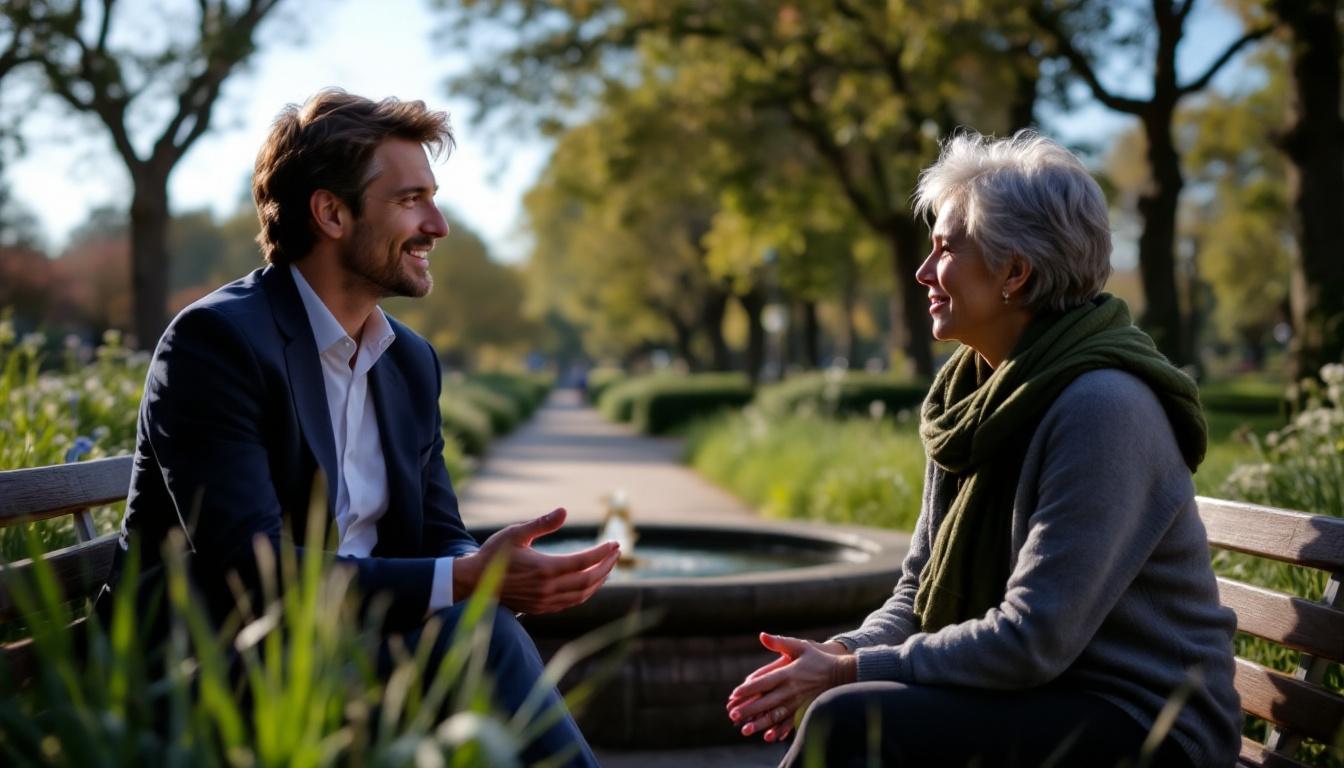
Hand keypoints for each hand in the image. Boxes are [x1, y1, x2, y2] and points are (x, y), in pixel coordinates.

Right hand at [454, 508, 618, 612]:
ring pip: (582, 594)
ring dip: (599, 580)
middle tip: (616, 552)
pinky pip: (572, 602)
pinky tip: (590, 582)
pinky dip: (586, 592)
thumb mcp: (515, 533)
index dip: (602, 553)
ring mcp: (546, 601)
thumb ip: (541, 523)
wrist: (475, 583)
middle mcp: (548, 588)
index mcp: (544, 568)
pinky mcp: (542, 608)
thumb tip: (564, 510)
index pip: (584, 562)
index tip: (614, 543)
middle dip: (606, 565)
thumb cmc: (494, 554)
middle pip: (589, 580)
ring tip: (608, 565)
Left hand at [726, 634, 854, 742]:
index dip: (749, 689)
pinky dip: (779, 730)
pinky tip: (768, 736)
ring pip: (776, 715)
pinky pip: (789, 722)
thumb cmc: (817, 658)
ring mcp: (798, 702)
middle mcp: (792, 689)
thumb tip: (762, 635)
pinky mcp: (804, 710)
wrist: (840, 674)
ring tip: (744, 729)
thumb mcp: (799, 646)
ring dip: (760, 723)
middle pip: (767, 701)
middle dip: (749, 709)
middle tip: (733, 715)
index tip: (734, 695)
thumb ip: (779, 642)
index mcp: (788, 673)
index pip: (764, 682)